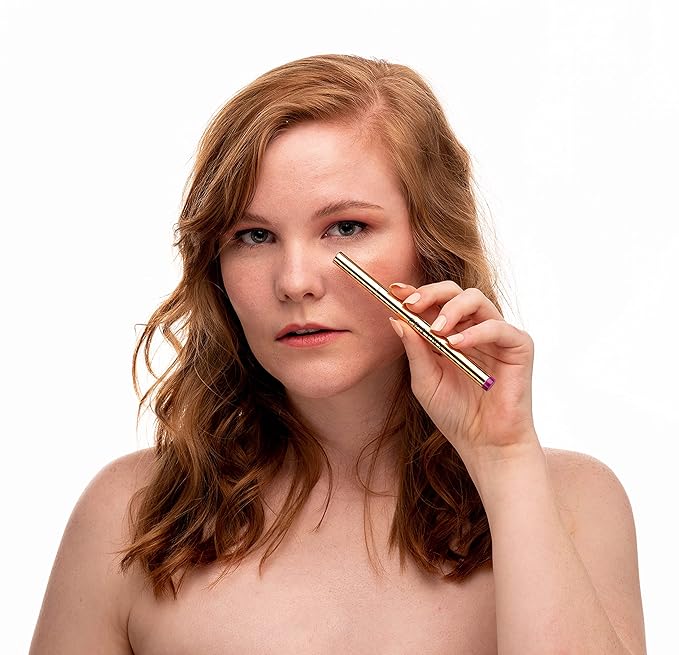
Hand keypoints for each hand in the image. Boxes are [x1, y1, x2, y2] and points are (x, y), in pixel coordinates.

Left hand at [388, 281, 538, 466]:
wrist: (485, 443)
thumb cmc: (455, 414)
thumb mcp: (425, 380)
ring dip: (451, 309)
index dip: (415, 293)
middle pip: (454, 292)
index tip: (395, 291)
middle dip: (431, 293)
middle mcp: (473, 329)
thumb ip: (414, 350)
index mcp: (449, 334)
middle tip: (412, 306)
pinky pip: (498, 326)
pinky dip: (476, 332)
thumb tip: (396, 318)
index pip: (433, 303)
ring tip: (437, 331)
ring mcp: (496, 335)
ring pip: (476, 299)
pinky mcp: (518, 345)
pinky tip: (457, 345)